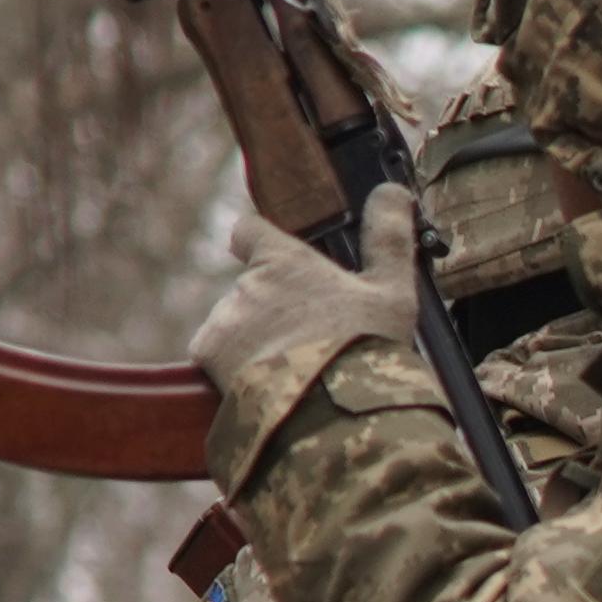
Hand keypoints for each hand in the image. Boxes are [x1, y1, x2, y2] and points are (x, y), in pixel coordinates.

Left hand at [190, 186, 424, 405]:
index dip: (256, 243)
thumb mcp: (392, 291)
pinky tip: (268, 384)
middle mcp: (247, 284)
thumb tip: (394, 191)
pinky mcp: (208, 355)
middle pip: (250, 290)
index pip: (248, 231)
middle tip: (308, 339)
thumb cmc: (364, 348)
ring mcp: (224, 320)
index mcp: (286, 261)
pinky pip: (216, 356)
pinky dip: (233, 369)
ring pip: (234, 324)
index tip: (272, 260)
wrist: (328, 410)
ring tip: (293, 370)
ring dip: (254, 341)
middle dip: (271, 310)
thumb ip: (389, 237)